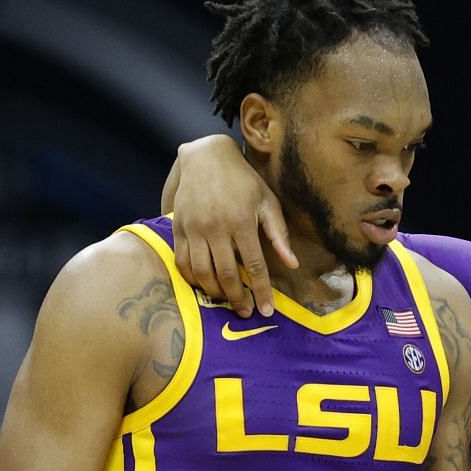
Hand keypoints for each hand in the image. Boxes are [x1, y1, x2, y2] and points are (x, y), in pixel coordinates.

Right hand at [166, 135, 290, 315]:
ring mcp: (194, 228)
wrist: (206, 157)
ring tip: (226, 300)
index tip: (267, 310)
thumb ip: (279, 234)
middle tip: (245, 313)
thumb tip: (292, 264)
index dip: (261, 290)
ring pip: (202, 271)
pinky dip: (192, 278)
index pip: (254, 265)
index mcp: (242, 221)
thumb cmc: (243, 180)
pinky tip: (203, 285)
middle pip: (227, 273)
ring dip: (214, 291)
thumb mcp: (267, 202)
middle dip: (237, 298)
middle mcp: (216, 227)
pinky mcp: (178, 227)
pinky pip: (182, 260)